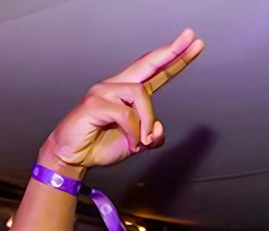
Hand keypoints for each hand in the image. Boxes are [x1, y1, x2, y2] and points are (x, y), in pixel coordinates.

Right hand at [39, 29, 205, 174]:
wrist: (73, 156)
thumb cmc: (101, 145)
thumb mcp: (137, 144)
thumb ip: (152, 137)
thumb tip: (157, 129)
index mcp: (130, 93)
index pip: (156, 71)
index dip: (176, 58)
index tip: (194, 43)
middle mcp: (118, 86)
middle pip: (149, 64)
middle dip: (173, 51)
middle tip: (193, 37)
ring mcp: (104, 91)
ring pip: (141, 95)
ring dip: (146, 122)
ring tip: (140, 141)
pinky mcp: (95, 102)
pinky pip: (126, 114)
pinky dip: (133, 132)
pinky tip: (130, 143)